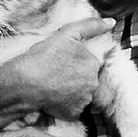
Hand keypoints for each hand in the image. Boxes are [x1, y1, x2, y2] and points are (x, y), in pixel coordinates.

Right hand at [0, 16, 113, 135]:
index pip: (89, 64)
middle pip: (87, 80)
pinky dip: (66, 105)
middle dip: (75, 78)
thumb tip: (111, 23)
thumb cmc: (44, 57)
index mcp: (93, 64)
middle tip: (56, 75)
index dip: (75, 64)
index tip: (62, 64)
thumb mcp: (67, 34)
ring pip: (81, 95)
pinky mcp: (74, 114)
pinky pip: (73, 109)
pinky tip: (53, 97)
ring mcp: (84, 100)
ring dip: (72, 92)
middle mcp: (93, 83)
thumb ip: (91, 26)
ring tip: (53, 86)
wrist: (26, 82)